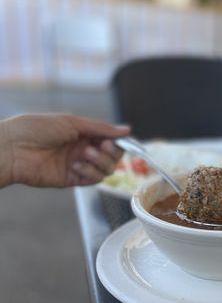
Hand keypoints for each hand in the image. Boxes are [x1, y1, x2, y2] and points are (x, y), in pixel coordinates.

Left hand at [0, 114, 129, 187]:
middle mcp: (84, 150)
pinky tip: (76, 166)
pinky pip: (93, 179)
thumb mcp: (72, 122)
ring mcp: (79, 165)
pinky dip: (90, 173)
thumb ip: (101, 128)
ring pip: (106, 170)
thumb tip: (127, 130)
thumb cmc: (37, 129)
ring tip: (85, 155)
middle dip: (111, 152)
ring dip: (101, 162)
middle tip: (101, 147)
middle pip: (112, 156)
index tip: (120, 141)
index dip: (118, 142)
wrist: (13, 148)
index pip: (111, 140)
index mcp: (84, 134)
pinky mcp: (72, 179)